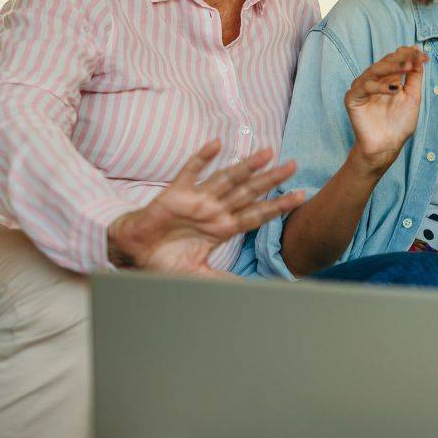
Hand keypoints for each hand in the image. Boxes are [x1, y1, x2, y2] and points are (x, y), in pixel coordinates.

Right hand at [109, 141, 303, 275]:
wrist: (135, 254)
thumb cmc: (166, 261)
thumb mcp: (201, 276)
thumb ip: (225, 281)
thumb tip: (251, 293)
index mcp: (223, 228)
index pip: (257, 214)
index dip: (278, 205)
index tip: (301, 195)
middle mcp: (215, 211)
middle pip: (249, 192)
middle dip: (271, 179)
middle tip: (294, 164)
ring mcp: (197, 200)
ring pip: (227, 179)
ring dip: (246, 166)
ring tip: (267, 152)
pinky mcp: (176, 194)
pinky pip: (190, 172)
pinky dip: (202, 158)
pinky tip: (216, 144)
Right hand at [346, 46, 426, 172]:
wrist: (387, 146)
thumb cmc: (399, 124)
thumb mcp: (412, 97)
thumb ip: (415, 77)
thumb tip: (419, 55)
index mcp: (387, 78)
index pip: (395, 59)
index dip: (409, 55)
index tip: (424, 56)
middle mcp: (374, 81)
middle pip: (385, 62)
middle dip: (401, 58)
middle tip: (415, 58)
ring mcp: (362, 88)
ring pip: (374, 70)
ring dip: (392, 66)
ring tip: (407, 67)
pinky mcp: (353, 99)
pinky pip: (364, 88)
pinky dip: (379, 87)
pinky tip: (394, 89)